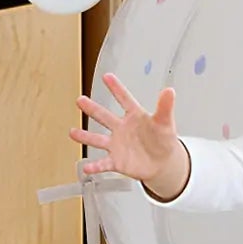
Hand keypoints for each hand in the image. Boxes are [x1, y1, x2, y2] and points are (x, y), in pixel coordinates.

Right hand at [71, 72, 186, 194]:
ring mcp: (117, 145)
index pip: (124, 99)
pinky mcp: (116, 161)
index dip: (116, 88)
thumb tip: (170, 90)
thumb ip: (165, 107)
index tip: (107, 76)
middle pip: (104, 116)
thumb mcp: (165, 122)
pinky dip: (95, 166)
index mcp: (135, 117)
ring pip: (98, 139)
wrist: (163, 162)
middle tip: (80, 100)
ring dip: (85, 137)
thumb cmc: (163, 140)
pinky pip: (103, 164)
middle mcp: (122, 128)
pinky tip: (87, 167)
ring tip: (72, 132)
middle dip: (92, 108)